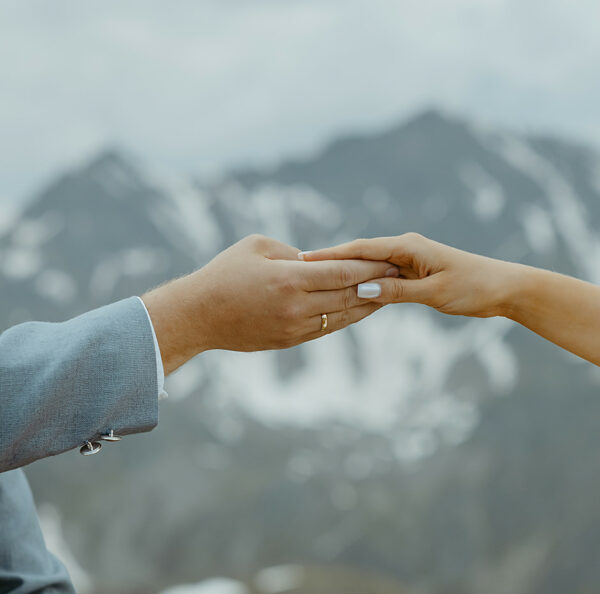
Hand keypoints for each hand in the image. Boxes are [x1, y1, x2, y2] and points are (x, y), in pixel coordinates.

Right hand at [142, 234, 395, 372]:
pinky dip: (349, 317)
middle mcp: (296, 306)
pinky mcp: (291, 340)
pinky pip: (328, 328)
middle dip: (378, 284)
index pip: (343, 272)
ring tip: (390, 292)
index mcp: (289, 279)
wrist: (198, 315)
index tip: (392, 259)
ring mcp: (295, 327)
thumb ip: (294, 252)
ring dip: (369, 304)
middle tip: (401, 274)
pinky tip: (362, 308)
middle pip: (349, 295)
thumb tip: (321, 261)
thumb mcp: (258, 247)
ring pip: (343, 316)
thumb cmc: (225, 273)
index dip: (371, 266)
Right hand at [298, 233, 525, 317]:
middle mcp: (406, 249)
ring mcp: (409, 261)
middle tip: (295, 270)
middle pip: (359, 255)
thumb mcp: (436, 293)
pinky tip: (346, 292)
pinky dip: (364, 283)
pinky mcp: (415, 273)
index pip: (360, 249)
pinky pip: (382, 278)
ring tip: (311, 281)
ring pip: (369, 267)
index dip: (330, 255)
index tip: (302, 260)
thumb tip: (362, 289)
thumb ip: (399, 292)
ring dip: (344, 274)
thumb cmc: (475, 287)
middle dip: (330, 262)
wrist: (505, 288)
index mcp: (409, 247)